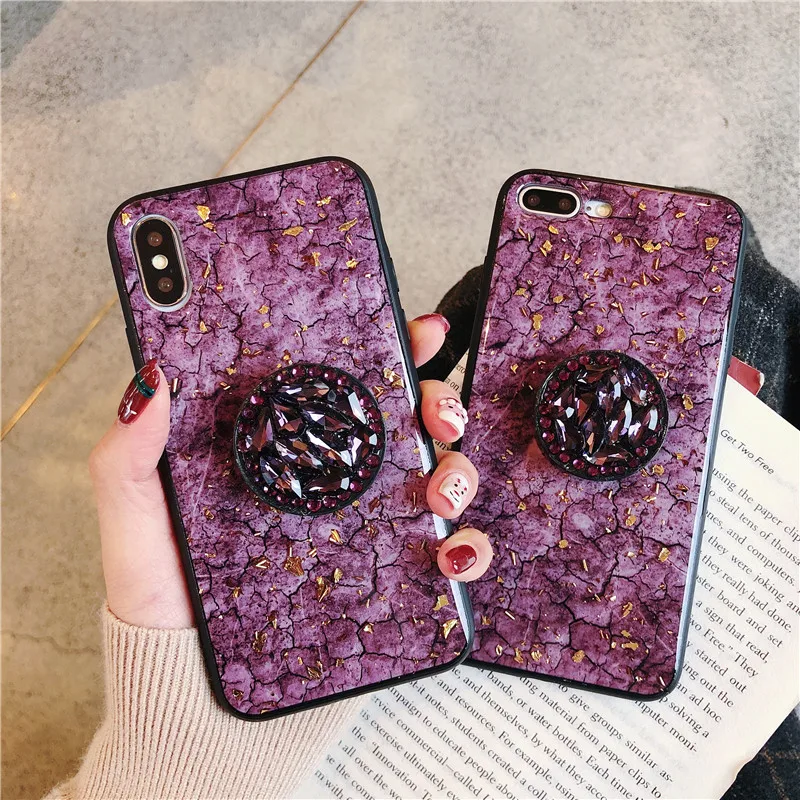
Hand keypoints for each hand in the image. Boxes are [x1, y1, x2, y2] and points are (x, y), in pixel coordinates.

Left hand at [89, 314, 491, 628]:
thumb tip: (149, 379)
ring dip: (459, 469)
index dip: (385, 350)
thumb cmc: (168, 610)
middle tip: (437, 413)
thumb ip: (129, 459)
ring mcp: (368, 532)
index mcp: (284, 454)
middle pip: (404, 423)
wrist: (199, 699)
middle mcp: (334, 484)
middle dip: (438, 402)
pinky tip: (453, 554)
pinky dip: (468, 548)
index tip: (417, 332)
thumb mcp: (138, 528)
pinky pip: (449, 556)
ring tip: (440, 492)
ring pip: (439, 477)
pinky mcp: (393, 584)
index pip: (340, 387)